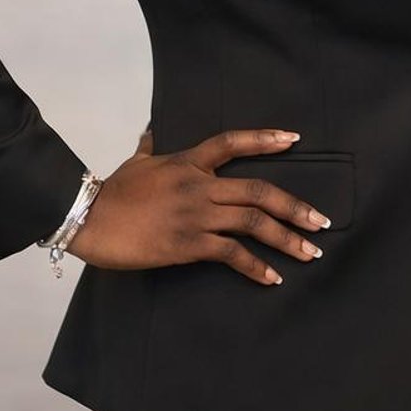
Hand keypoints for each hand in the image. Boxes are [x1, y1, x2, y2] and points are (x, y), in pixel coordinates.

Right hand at [62, 128, 330, 284]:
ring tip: (310, 253)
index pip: (232, 143)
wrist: (88, 218)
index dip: (265, 139)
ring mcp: (196, 215)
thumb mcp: (135, 163)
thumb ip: (149, 148)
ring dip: (287, 238)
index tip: (294, 139)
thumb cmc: (111, 192)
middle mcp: (200, 186)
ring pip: (253, 222)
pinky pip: (231, 254)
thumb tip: (151, 132)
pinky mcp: (188, 244)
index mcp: (188, 162)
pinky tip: (272, 278)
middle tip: (322, 222)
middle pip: (259, 190)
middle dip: (295, 207)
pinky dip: (256, 267)